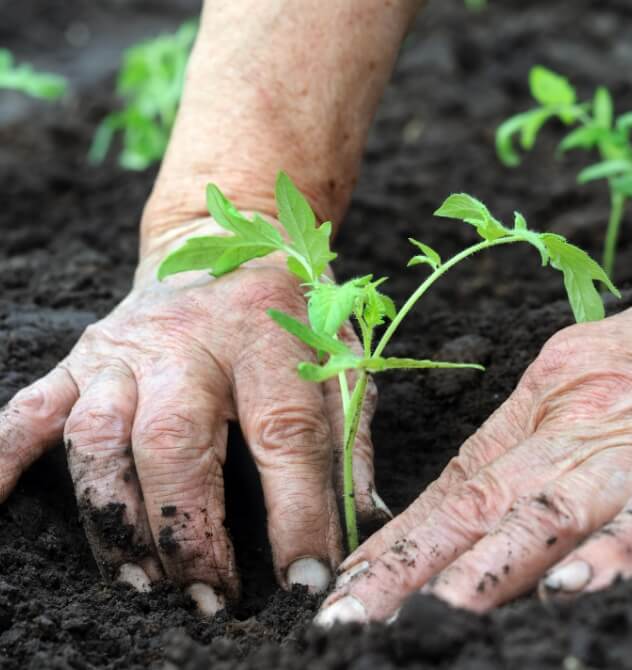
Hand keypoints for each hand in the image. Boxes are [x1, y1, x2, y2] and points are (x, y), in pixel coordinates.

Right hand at [0, 216, 386, 614]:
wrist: (230, 238)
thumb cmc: (293, 307)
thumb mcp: (340, 354)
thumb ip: (350, 434)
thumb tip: (365, 519)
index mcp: (267, 336)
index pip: (284, 434)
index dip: (297, 514)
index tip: (305, 579)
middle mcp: (189, 340)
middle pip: (174, 441)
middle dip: (188, 532)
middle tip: (209, 598)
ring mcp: (127, 348)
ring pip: (97, 438)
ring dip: (114, 518)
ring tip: (141, 583)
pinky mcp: (85, 357)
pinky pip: (32, 407)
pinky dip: (5, 457)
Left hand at [316, 294, 631, 623]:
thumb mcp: (572, 378)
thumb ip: (528, 435)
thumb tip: (476, 500)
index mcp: (535, 409)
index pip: (454, 486)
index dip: (400, 538)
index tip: (352, 580)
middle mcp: (565, 433)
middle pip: (475, 506)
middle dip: (410, 566)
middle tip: (354, 613)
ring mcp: (619, 455)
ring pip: (542, 514)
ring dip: (487, 569)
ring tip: (435, 612)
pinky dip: (607, 553)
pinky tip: (564, 588)